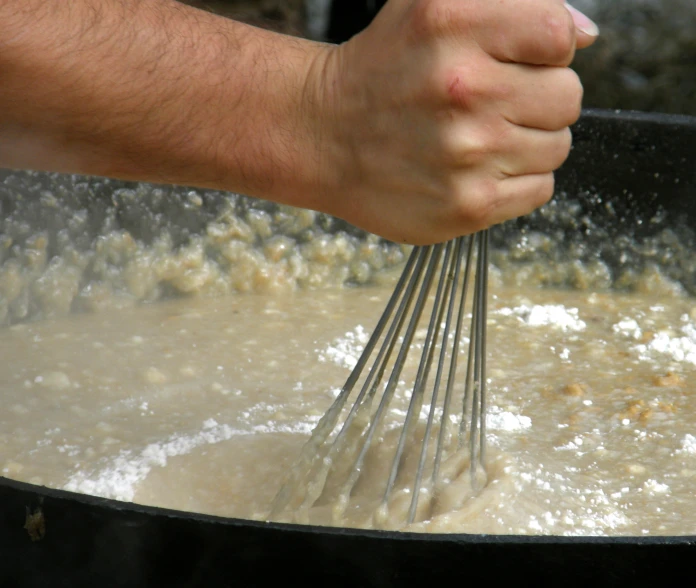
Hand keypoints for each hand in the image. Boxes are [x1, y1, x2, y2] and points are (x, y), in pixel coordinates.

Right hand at [311, 0, 597, 243]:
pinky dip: (515, 180)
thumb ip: (513, 5)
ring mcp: (466, 155)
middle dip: (537, 99)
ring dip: (527, 142)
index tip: (513, 63)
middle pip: (567, 97)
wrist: (325, 136)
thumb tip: (584, 35)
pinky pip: (538, 190)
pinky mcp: (468, 206)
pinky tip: (476, 170)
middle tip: (491, 105)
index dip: (544, 51)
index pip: (560, 36)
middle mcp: (462, 89)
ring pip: (557, 147)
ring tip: (477, 139)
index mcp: (454, 25)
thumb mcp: (433, 5)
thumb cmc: (384, 71)